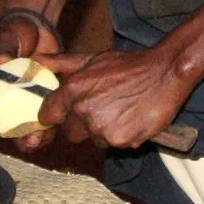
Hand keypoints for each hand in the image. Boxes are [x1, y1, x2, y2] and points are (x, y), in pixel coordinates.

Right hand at [0, 9, 64, 148]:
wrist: (37, 25)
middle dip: (15, 136)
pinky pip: (47, 114)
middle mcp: (8, 97)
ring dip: (33, 135)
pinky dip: (50, 123)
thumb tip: (0, 61)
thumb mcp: (7, 38)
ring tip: (39, 140)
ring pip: (28, 124)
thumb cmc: (14, 30)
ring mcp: (27, 99)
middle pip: (8, 124)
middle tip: (26, 141)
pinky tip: (56, 128)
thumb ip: (4, 49)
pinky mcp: (45, 96)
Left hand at [40, 44, 198, 150]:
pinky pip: (115, 145)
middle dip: (83, 125)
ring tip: (122, 111)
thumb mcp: (93, 59)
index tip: (65, 114)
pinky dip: (123, 136)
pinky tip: (133, 119)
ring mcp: (102, 128)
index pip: (48, 114)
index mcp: (73, 89)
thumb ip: (62, 63)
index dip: (56, 116)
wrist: (166, 72)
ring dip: (104, 131)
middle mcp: (84, 111)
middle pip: (71, 133)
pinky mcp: (121, 140)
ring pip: (94, 140)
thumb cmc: (129, 65)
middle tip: (103, 109)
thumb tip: (38, 61)